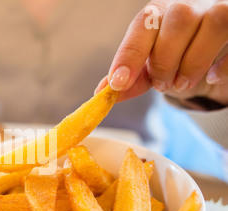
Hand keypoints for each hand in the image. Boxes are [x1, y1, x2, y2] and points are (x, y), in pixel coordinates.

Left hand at [96, 0, 227, 105]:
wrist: (210, 52)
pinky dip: (224, 65)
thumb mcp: (149, 68)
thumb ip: (130, 78)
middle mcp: (190, 4)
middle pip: (179, 19)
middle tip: (162, 84)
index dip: (130, 54)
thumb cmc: (174, 56)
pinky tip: (212, 77)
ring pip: (214, 22)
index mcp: (159, 12)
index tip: (118, 82)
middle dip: (166, 60)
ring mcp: (219, 10)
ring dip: (194, 61)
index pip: (143, 24)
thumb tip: (102, 93)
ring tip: (182, 84)